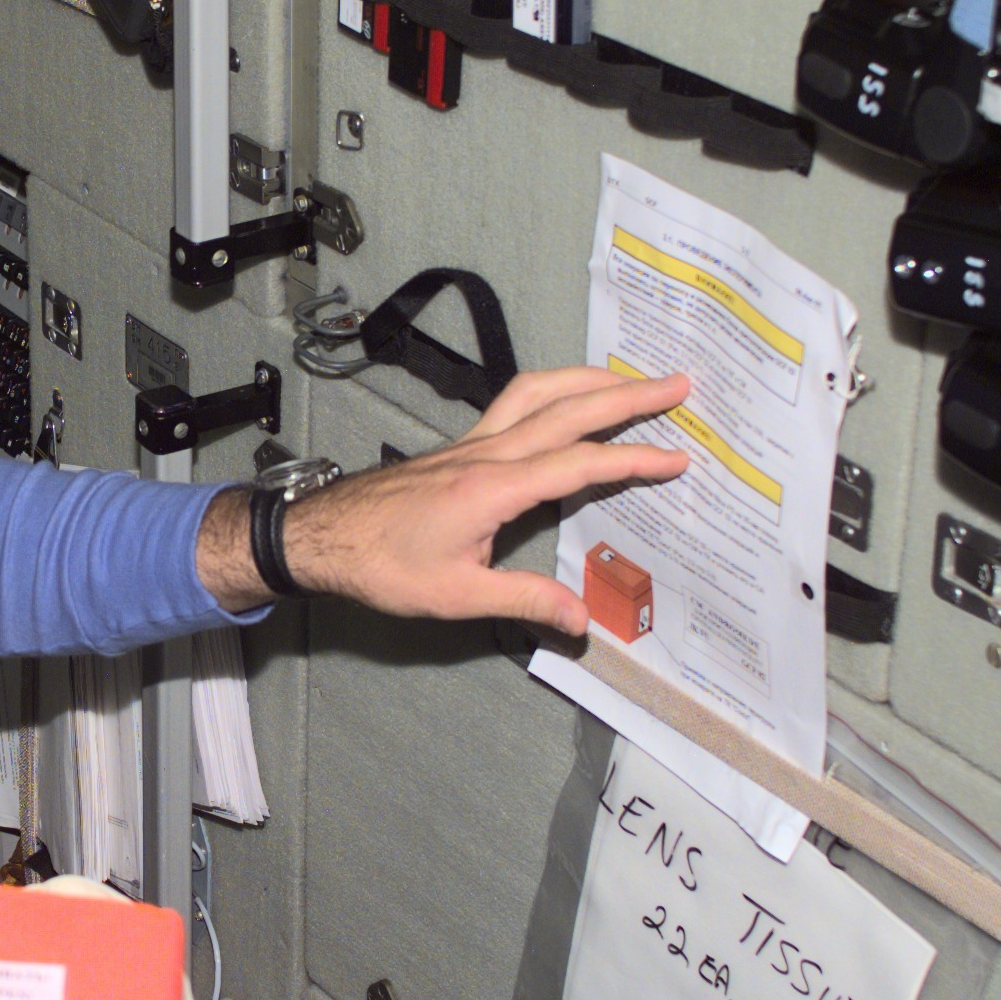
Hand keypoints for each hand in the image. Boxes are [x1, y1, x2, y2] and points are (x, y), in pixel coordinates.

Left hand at [200, 365, 692, 628]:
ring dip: (590, 380)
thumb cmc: (381, 566)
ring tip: (634, 379)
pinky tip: (570, 399)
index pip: (580, 464)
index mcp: (493, 488)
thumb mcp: (455, 596)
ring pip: (540, 391)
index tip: (680, 457)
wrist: (321, 537)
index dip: (635, 460)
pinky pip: (518, 402)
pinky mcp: (461, 446)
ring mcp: (472, 443)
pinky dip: (556, 391)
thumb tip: (581, 620)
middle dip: (629, 394)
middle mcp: (487, 453)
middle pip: (570, 408)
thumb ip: (523, 600)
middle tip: (680, 383)